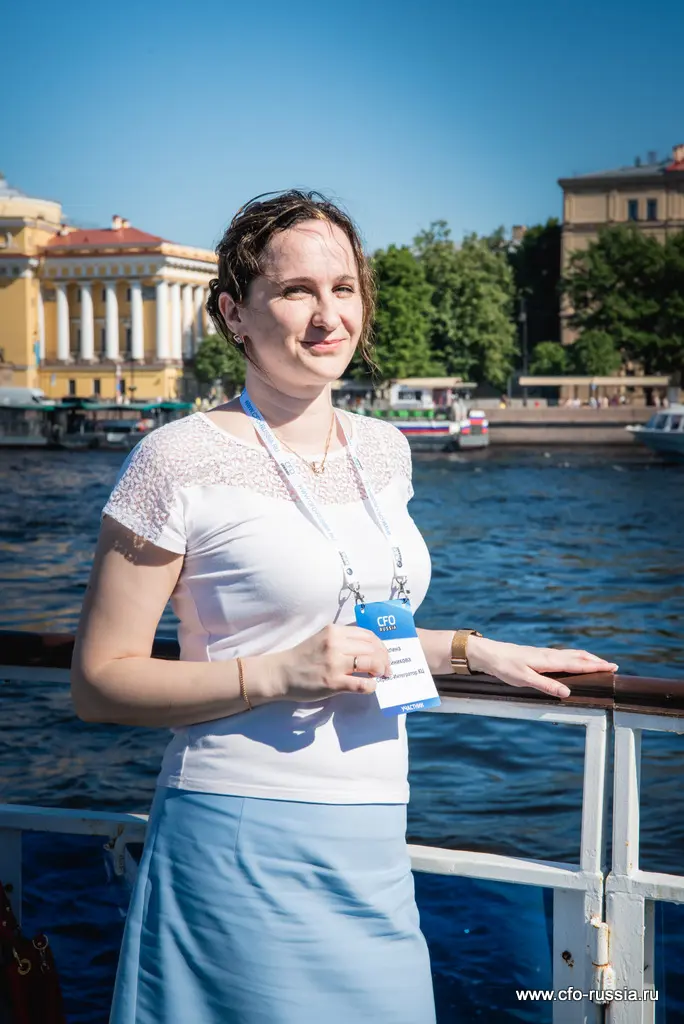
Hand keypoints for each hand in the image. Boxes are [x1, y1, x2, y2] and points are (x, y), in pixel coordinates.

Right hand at [271, 625, 392, 701]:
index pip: (368, 635)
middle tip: (387, 668)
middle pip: (372, 648)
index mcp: (334, 631)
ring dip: (381, 670)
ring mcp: (335, 663)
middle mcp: (336, 644)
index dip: (381, 645)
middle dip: (385, 659)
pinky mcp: (333, 682)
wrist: (281, 673)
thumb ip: (343, 639)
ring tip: (382, 675)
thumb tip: (370, 648)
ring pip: (371, 663)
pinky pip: (362, 684)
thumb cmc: (302, 656)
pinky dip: (371, 685)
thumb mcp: (322, 638)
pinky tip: (370, 686)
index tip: (384, 654)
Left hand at [466, 636, 618, 698]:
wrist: (489, 653)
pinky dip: (574, 657)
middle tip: (611, 666)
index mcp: (548, 660)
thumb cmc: (505, 667)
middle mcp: (549, 655)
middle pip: (578, 656)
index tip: (612, 667)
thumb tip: (567, 693)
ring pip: (570, 654)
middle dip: (595, 661)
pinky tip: (573, 661)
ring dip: (586, 658)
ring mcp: (544, 654)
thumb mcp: (524, 679)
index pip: (577, 664)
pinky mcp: (538, 655)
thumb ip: (546, 686)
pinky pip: (562, 655)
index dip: (595, 666)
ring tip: (597, 662)